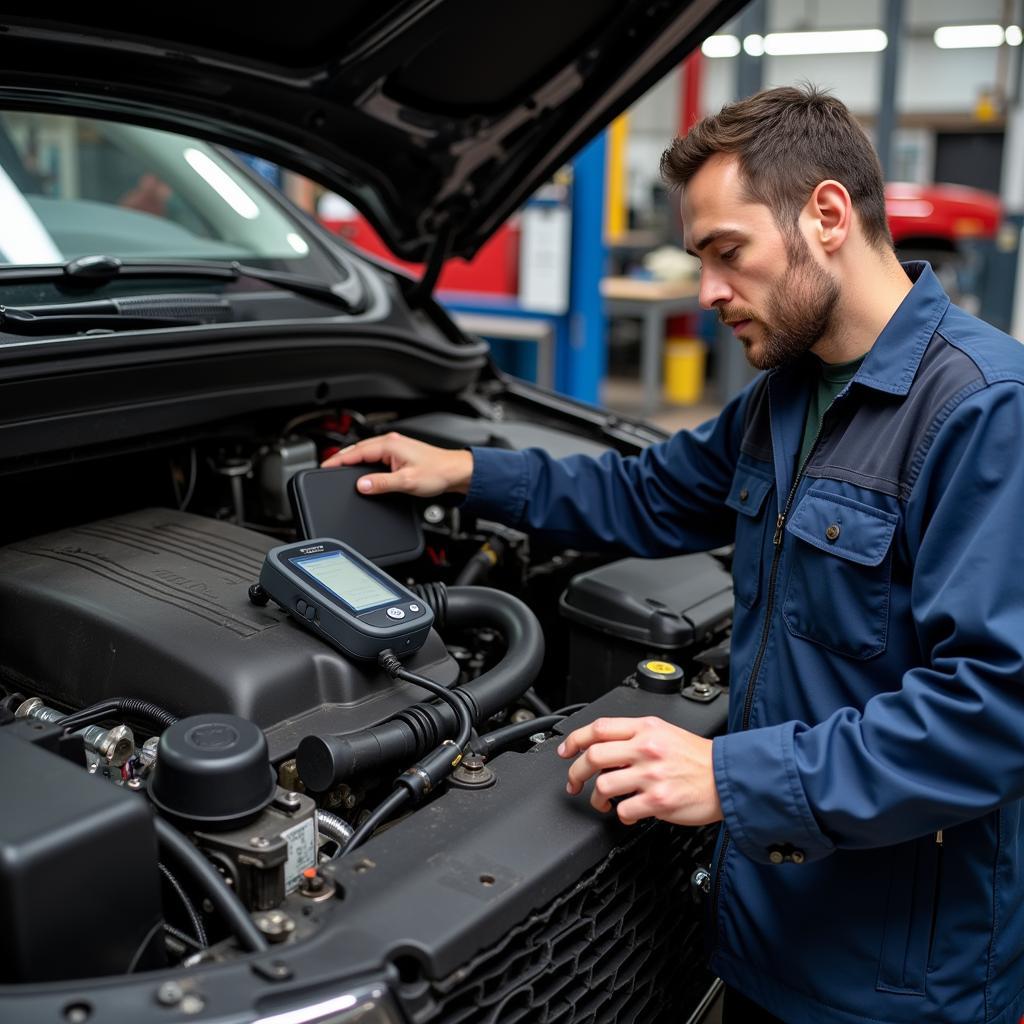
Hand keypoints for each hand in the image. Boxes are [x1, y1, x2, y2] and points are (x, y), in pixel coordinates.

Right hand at [320, 432, 473, 496]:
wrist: (457, 472)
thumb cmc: (438, 472)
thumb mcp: (406, 482)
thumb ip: (382, 484)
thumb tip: (361, 486)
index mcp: (389, 445)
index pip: (355, 452)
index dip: (338, 460)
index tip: (324, 466)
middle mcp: (391, 442)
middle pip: (358, 449)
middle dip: (341, 458)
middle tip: (326, 467)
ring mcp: (396, 447)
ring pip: (366, 451)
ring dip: (352, 459)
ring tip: (339, 468)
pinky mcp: (400, 453)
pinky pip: (375, 455)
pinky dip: (364, 461)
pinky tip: (362, 469)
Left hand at [557, 716, 722, 826]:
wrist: (727, 777)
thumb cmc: (698, 758)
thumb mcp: (665, 733)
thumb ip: (634, 737)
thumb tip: (603, 750)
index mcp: (646, 728)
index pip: (599, 728)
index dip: (575, 739)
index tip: (565, 751)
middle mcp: (646, 748)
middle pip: (593, 756)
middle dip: (575, 772)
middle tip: (574, 783)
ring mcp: (651, 774)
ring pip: (603, 785)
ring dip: (597, 798)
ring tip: (603, 801)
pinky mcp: (658, 800)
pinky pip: (624, 810)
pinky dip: (620, 815)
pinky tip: (627, 813)